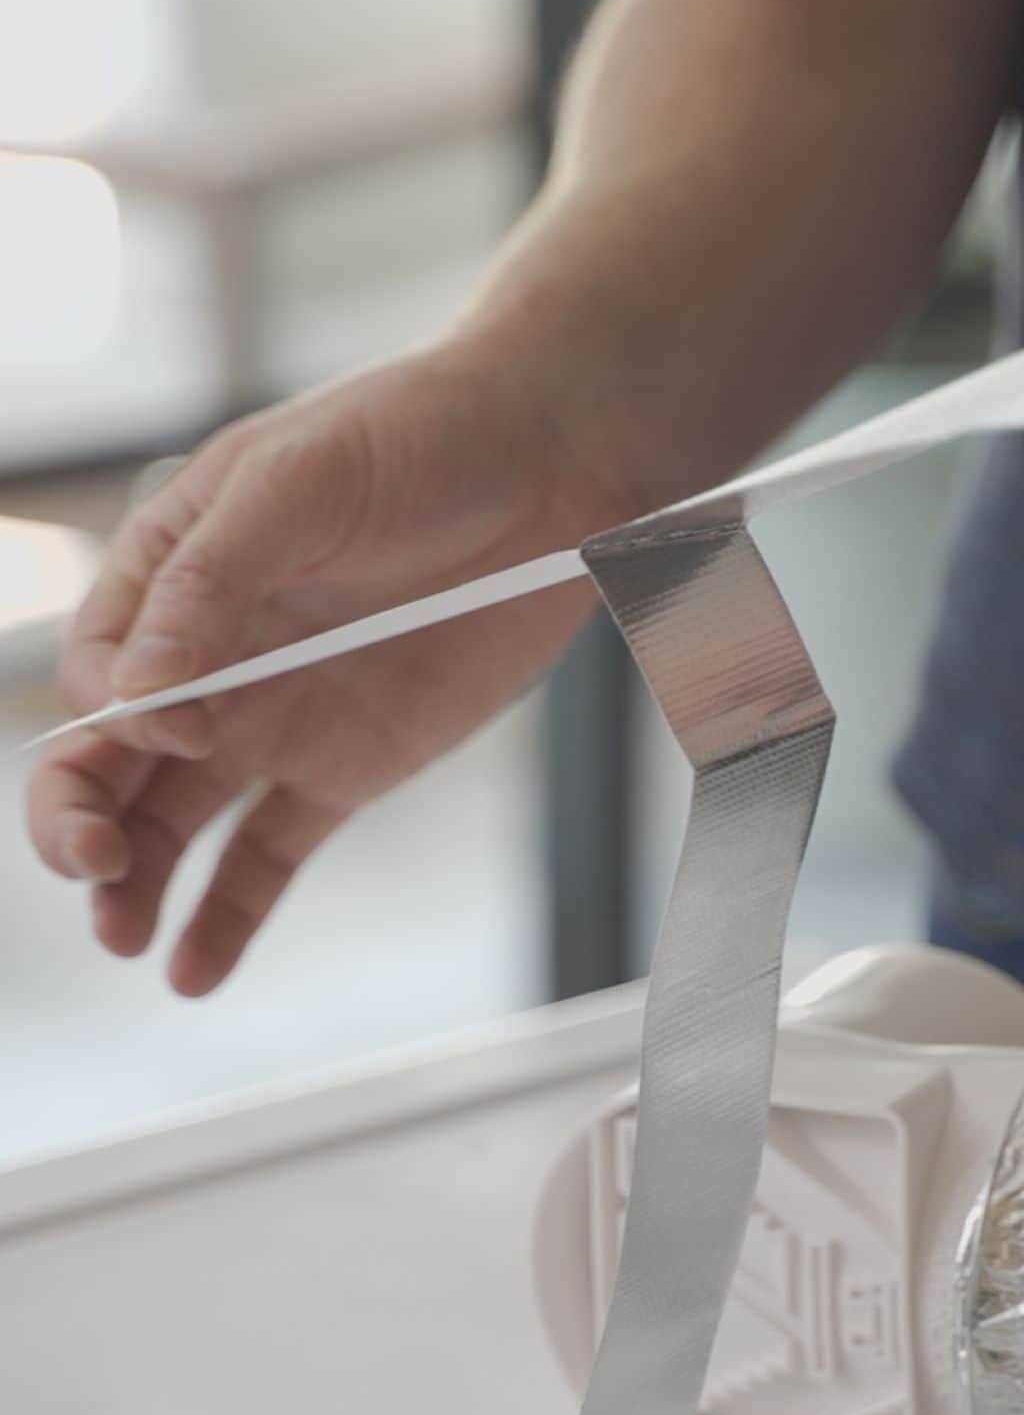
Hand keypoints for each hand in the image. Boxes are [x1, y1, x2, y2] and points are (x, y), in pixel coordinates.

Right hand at [26, 327, 629, 995]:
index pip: (99, 675)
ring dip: (137, 885)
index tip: (184, 723)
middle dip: (79, 820)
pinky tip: (191, 973)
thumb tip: (131, 698)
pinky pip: (269, 853)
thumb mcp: (296, 485)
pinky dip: (227, 913)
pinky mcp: (348, 766)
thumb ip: (206, 585)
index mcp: (177, 577)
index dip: (115, 719)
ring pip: (175, 822)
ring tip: (127, 938)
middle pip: (109, 761)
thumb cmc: (418, 440)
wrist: (552, 466)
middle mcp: (215, 659)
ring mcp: (280, 718)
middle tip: (96, 865)